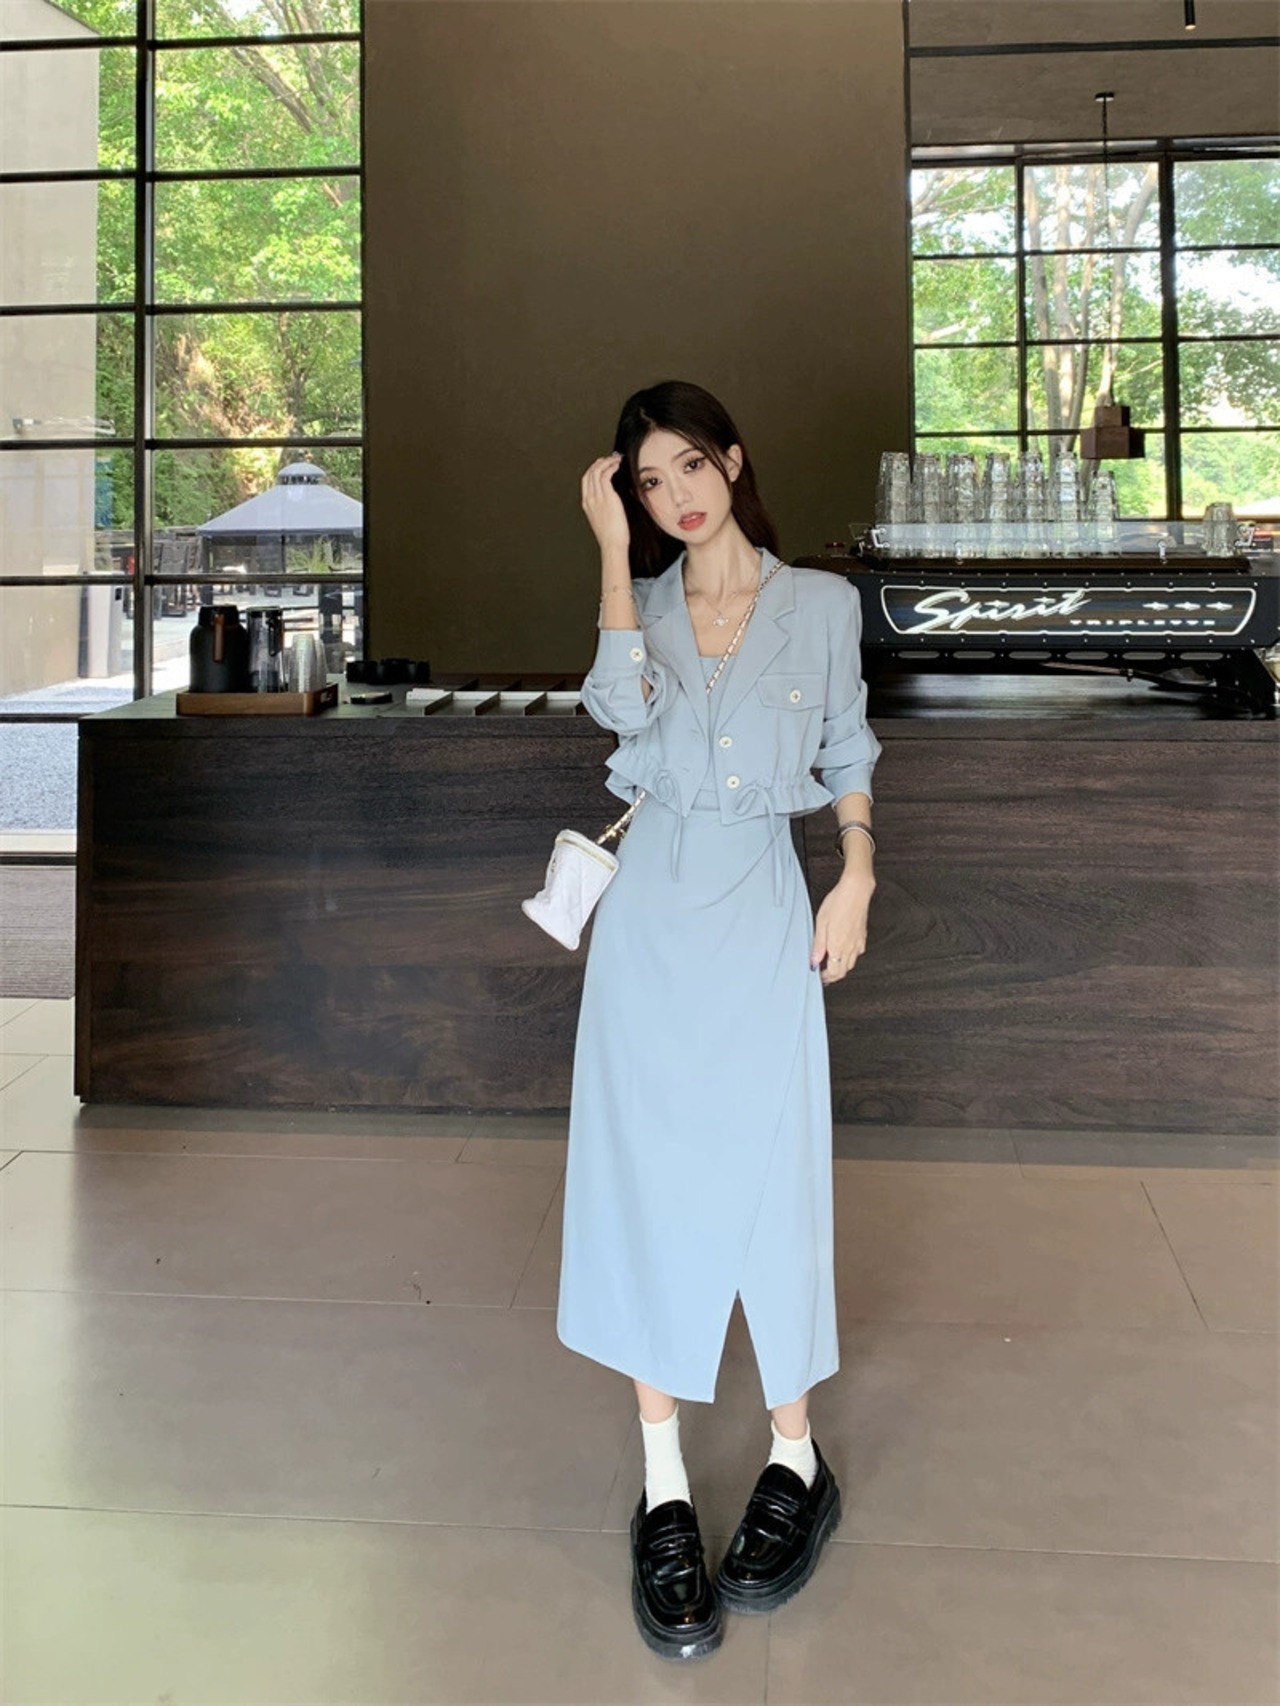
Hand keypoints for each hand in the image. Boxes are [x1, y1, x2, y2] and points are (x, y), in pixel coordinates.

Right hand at [581, 453, 630, 554]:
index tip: (602, 465)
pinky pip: (606, 474)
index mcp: (587, 504)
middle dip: (599, 462)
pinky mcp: (607, 495)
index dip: (593, 469)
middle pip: (590, 473)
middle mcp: (589, 498)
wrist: (612, 544)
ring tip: (616, 459)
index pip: (586, 480)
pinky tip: (617, 465)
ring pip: (597, 471)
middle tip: (610, 458)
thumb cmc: (611, 536)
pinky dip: (611, 466)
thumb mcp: (603, 520)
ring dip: (607, 461)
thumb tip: (611, 502)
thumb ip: (603, 508)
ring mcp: (597, 496)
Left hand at [811, 871, 873, 985]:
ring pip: (850, 964)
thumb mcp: (821, 923)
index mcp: (837, 947)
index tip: (818, 976)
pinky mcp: (863, 936)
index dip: (825, 978)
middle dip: (832, 976)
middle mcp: (850, 948)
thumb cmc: (838, 903)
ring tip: (831, 964)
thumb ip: (818, 945)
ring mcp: (858, 943)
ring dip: (841, 968)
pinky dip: (849, 958)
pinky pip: (857, 954)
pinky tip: (843, 952)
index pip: (833, 972)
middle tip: (823, 974)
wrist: (856, 891)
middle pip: (843, 972)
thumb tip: (814, 961)